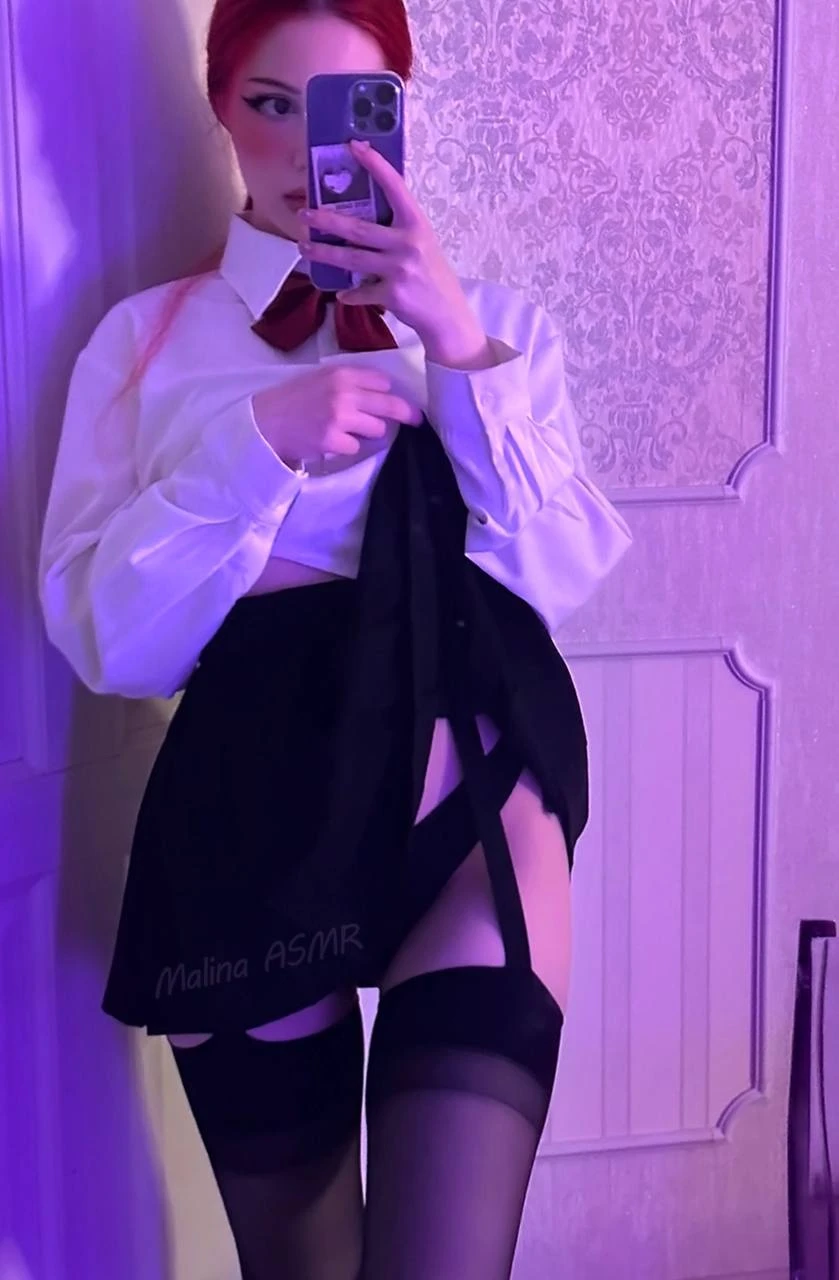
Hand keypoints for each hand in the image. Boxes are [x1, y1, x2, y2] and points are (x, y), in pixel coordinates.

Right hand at [251, 364, 423, 469]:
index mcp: (342, 374)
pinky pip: (356, 447)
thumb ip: (348, 383)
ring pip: (377, 429)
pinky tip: (330, 442)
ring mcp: (341, 417)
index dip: (390, 393)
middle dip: (407, 414)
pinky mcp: (334, 440)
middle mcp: (345, 393)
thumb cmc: (291, 400)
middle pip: (391, 404)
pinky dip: (346, 447)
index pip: (383, 382)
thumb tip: (381, 393)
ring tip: (347, 431)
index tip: (397, 401)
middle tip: (417, 420)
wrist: (265, 422)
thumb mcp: (319, 379)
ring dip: (368, 433)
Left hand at [297, 140, 490, 366]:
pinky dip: (350, 295)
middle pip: (358, 229)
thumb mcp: (422, 243)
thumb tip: (362, 216)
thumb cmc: (432, 275)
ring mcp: (400, 269)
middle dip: (327, 221)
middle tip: (304, 215)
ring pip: (352, 259)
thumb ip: (398, 229)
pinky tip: (341, 294)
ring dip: (324, 254)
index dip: (374, 165)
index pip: (394, 187)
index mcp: (416, 224)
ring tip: (305, 248)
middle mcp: (408, 243)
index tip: (354, 146)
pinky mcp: (393, 294)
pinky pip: (362, 292)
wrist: (448, 315)